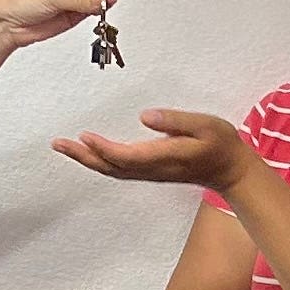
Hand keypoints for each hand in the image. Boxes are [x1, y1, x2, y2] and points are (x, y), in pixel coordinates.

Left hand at [57, 109, 253, 193]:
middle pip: (111, 167)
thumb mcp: (205, 125)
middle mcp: (153, 168)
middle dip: (84, 156)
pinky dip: (100, 162)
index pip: (127, 156)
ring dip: (87, 160)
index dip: (104, 148)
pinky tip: (89, 154)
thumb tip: (145, 116)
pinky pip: (119, 170)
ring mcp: (151, 173)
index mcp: (166, 157)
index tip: (84, 136)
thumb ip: (176, 121)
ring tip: (66, 147)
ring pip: (112, 170)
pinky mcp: (150, 172)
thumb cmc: (220, 144)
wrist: (231, 170)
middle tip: (59, 143)